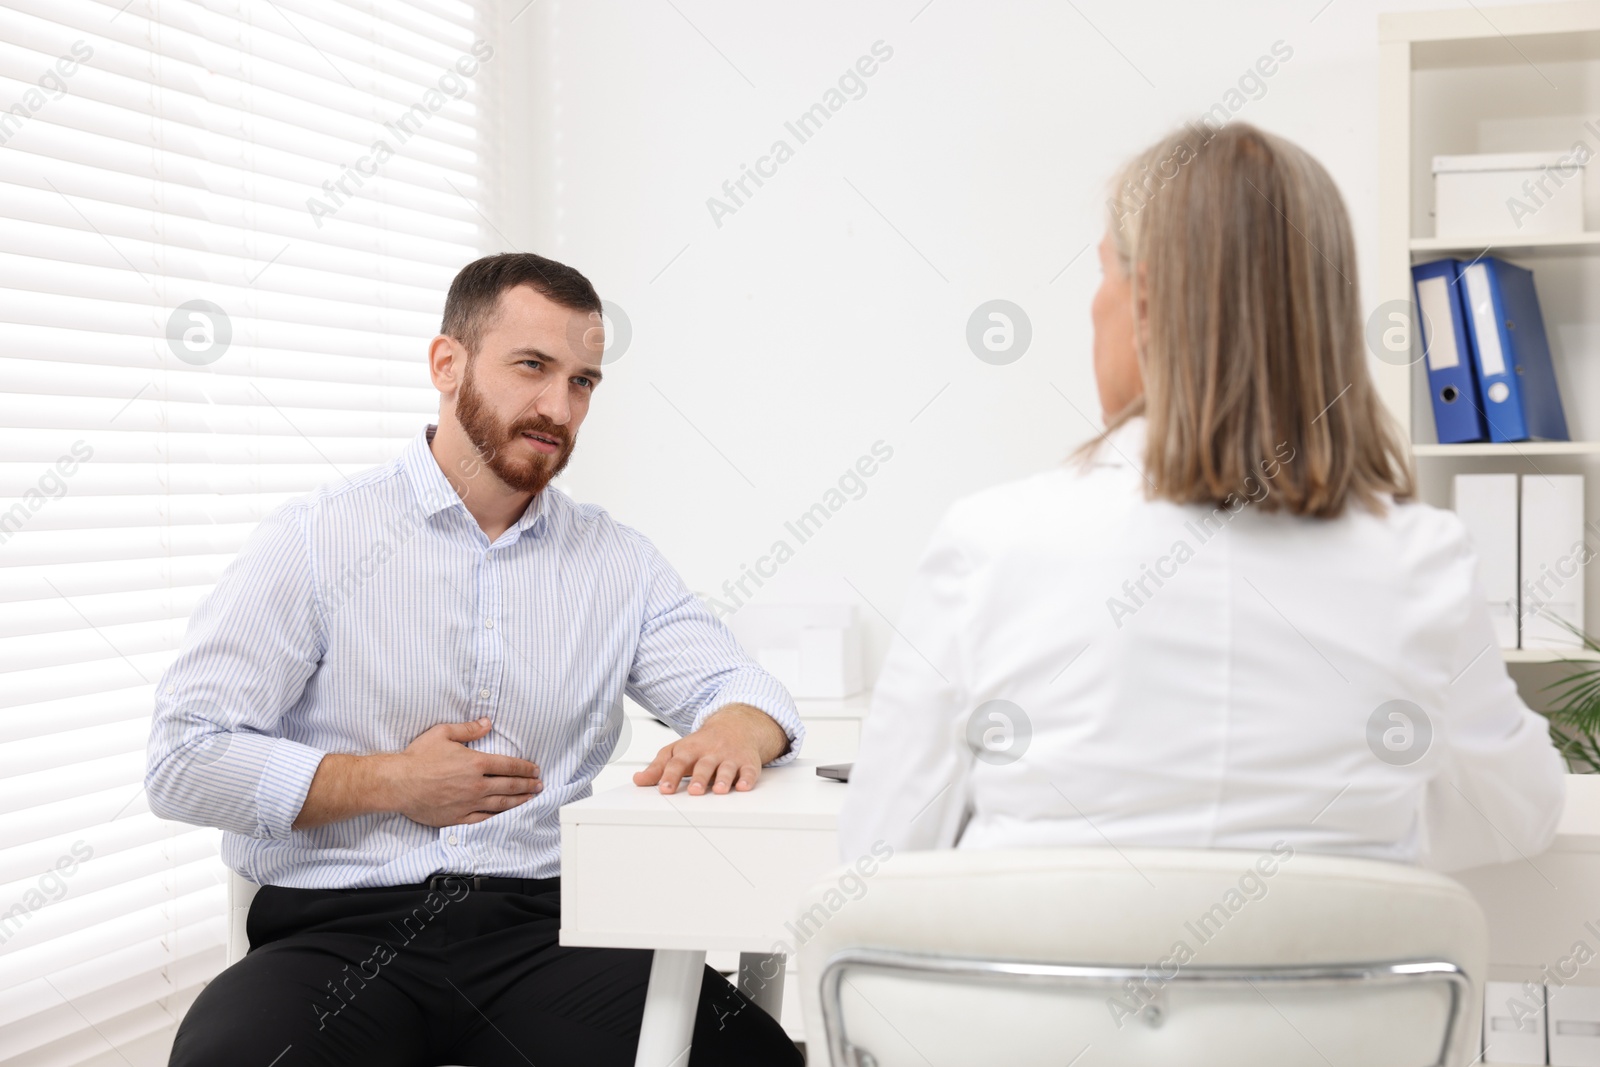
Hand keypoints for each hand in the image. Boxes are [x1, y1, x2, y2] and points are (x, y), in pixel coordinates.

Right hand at [386, 717, 541, 825]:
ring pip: (501, 804)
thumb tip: (487, 723)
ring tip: (531, 799)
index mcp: (475, 763)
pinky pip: (484, 820)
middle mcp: (476, 784)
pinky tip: (507, 815)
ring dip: (519, 801)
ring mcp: (468, 803)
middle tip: (539, 785)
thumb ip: (469, 729)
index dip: (525, 768)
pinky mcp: (458, 818)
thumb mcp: (443, 733)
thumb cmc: (418, 757)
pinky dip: (499, 818)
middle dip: (528, 785)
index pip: (509, 765)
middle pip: (510, 785)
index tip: (535, 769)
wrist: (397, 783)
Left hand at [633, 703, 788, 795]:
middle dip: (700, 778)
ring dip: (724, 779)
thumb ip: (658, 767)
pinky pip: (750, 770)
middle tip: (694, 791)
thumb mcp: (678, 750)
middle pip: (704, 765)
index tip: (664, 789)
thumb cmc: (702, 743)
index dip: (670, 776)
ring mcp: (730, 756)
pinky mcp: (748, 762)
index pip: (678, 762)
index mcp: (690, 750)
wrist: (736, 725)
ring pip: (727, 768)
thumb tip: (638, 781)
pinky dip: (748, 778)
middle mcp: (710, 752)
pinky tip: (744, 786)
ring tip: (720, 790)